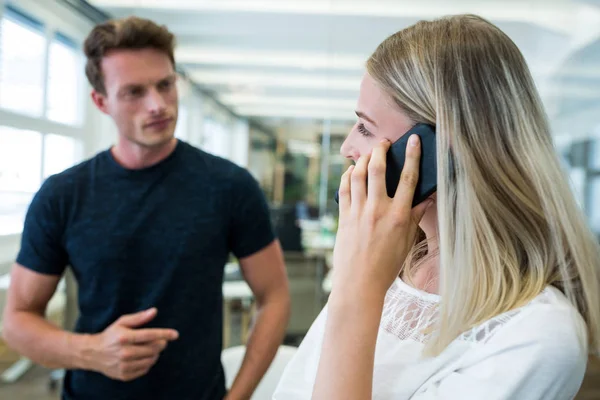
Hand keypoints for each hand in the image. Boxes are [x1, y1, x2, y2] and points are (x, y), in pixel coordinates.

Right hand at [84, 308, 178, 380]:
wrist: (93, 353)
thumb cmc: (111, 335)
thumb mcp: (122, 322)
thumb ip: (139, 317)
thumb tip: (154, 311)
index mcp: (124, 337)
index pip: (150, 335)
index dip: (165, 334)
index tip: (175, 334)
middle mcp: (124, 352)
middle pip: (153, 349)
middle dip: (161, 344)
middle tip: (161, 341)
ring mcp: (124, 365)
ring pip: (151, 359)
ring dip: (156, 353)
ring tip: (152, 348)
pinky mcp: (124, 375)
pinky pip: (145, 369)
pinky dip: (148, 363)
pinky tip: (144, 357)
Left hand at [332, 135, 432, 295]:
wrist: (358, 284)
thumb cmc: (386, 267)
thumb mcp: (406, 243)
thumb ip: (415, 217)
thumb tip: (426, 199)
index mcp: (399, 216)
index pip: (409, 178)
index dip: (413, 155)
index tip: (414, 140)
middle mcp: (378, 210)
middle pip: (378, 169)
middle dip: (380, 149)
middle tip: (384, 142)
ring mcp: (358, 212)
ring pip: (358, 175)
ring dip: (363, 159)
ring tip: (368, 154)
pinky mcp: (344, 217)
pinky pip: (344, 189)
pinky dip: (347, 176)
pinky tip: (351, 171)